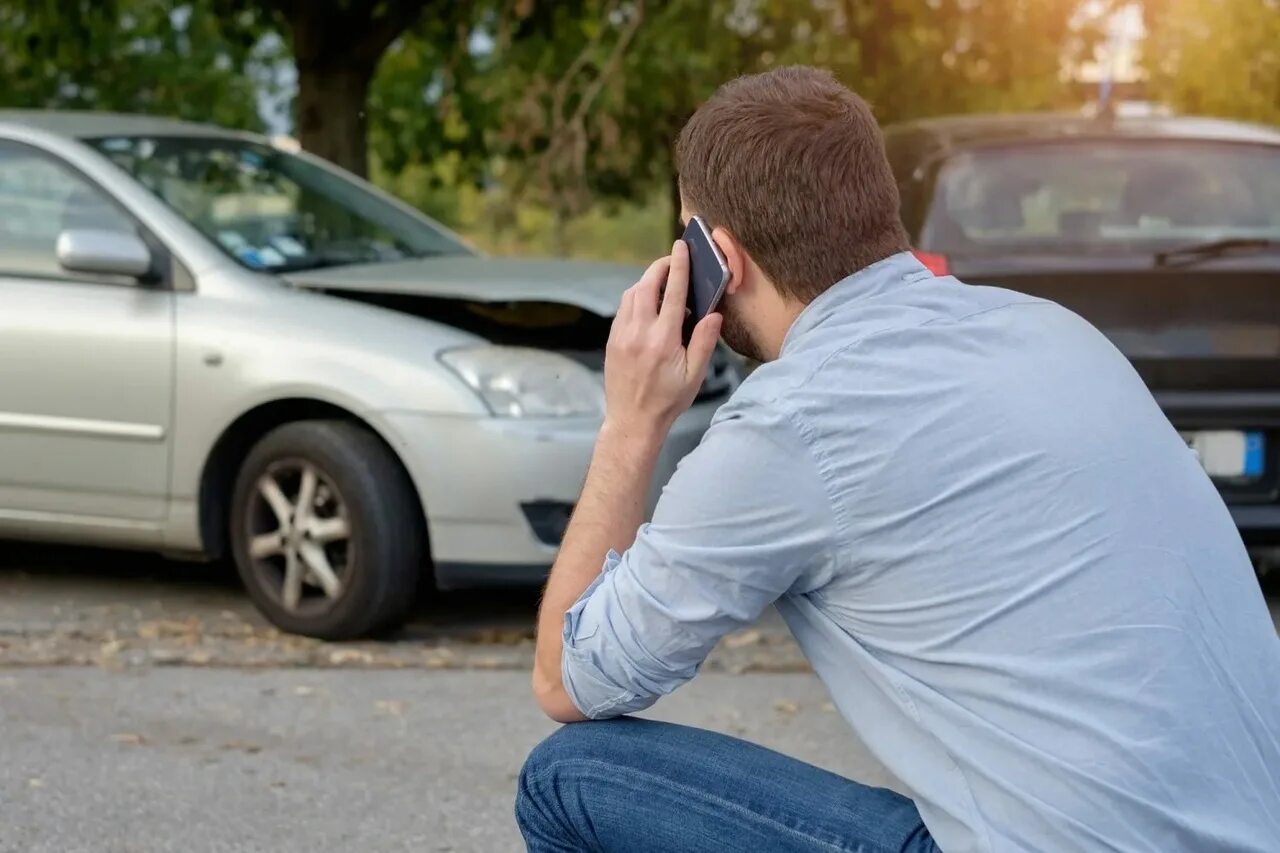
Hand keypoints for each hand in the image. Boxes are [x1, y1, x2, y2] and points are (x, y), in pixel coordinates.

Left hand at [603, 240, 722, 441]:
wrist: (632, 422)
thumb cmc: (667, 401)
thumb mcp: (694, 375)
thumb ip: (705, 342)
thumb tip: (714, 314)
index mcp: (663, 340)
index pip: (673, 292)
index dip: (679, 266)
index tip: (682, 248)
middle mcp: (639, 333)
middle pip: (647, 285)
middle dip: (660, 267)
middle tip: (673, 260)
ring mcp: (622, 335)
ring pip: (631, 294)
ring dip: (646, 281)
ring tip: (662, 281)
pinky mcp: (612, 340)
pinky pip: (623, 308)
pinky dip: (635, 297)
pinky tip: (647, 303)